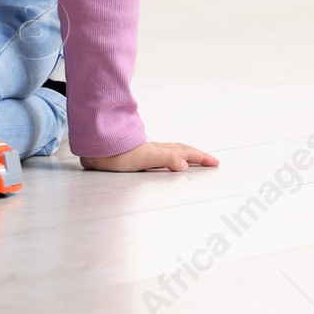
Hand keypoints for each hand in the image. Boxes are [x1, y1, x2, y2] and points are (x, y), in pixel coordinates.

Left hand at [79, 140, 219, 171]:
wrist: (99, 149)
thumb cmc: (119, 155)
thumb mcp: (146, 159)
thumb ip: (166, 160)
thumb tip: (185, 165)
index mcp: (161, 150)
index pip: (186, 153)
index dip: (201, 158)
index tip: (215, 163)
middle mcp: (157, 149)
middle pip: (183, 149)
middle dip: (198, 156)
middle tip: (211, 161)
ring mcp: (149, 150)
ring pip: (173, 151)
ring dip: (187, 154)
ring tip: (194, 158)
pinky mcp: (140, 154)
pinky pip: (163, 154)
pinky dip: (172, 156)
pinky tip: (167, 159)